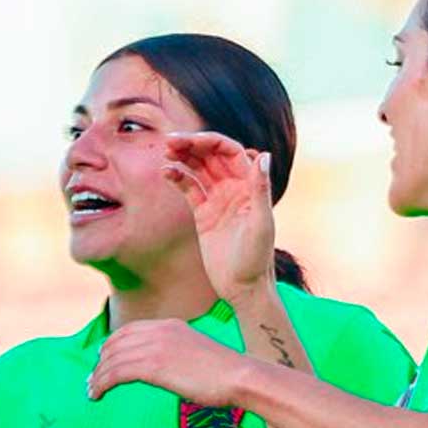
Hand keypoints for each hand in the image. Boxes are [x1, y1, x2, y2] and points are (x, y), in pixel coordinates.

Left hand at [90, 318, 254, 405]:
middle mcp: (158, 331)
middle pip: (116, 344)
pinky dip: (102, 384)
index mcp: (170, 325)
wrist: (238, 376)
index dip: (111, 345)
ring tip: (91, 391)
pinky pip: (116, 373)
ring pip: (113, 360)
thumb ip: (176, 353)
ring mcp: (154, 347)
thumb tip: (163, 368)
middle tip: (92, 379)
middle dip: (101, 362)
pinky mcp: (152, 366)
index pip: (129, 331)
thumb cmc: (224, 373)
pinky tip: (97, 395)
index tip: (102, 360)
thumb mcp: (196, 352)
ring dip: (98, 376)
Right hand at [162, 132, 276, 301]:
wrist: (243, 287)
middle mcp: (234, 188)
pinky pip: (189, 189)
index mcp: (249, 185)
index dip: (209, 142)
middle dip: (192, 145)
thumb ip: (260, 188)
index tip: (187, 140)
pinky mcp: (203, 214)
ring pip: (199, 170)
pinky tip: (166, 172)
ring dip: (183, 158)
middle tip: (169, 142)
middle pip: (211, 156)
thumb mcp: (260, 223)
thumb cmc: (257, 258)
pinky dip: (178, 178)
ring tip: (165, 153)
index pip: (229, 152)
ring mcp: (218, 200)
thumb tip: (262, 154)